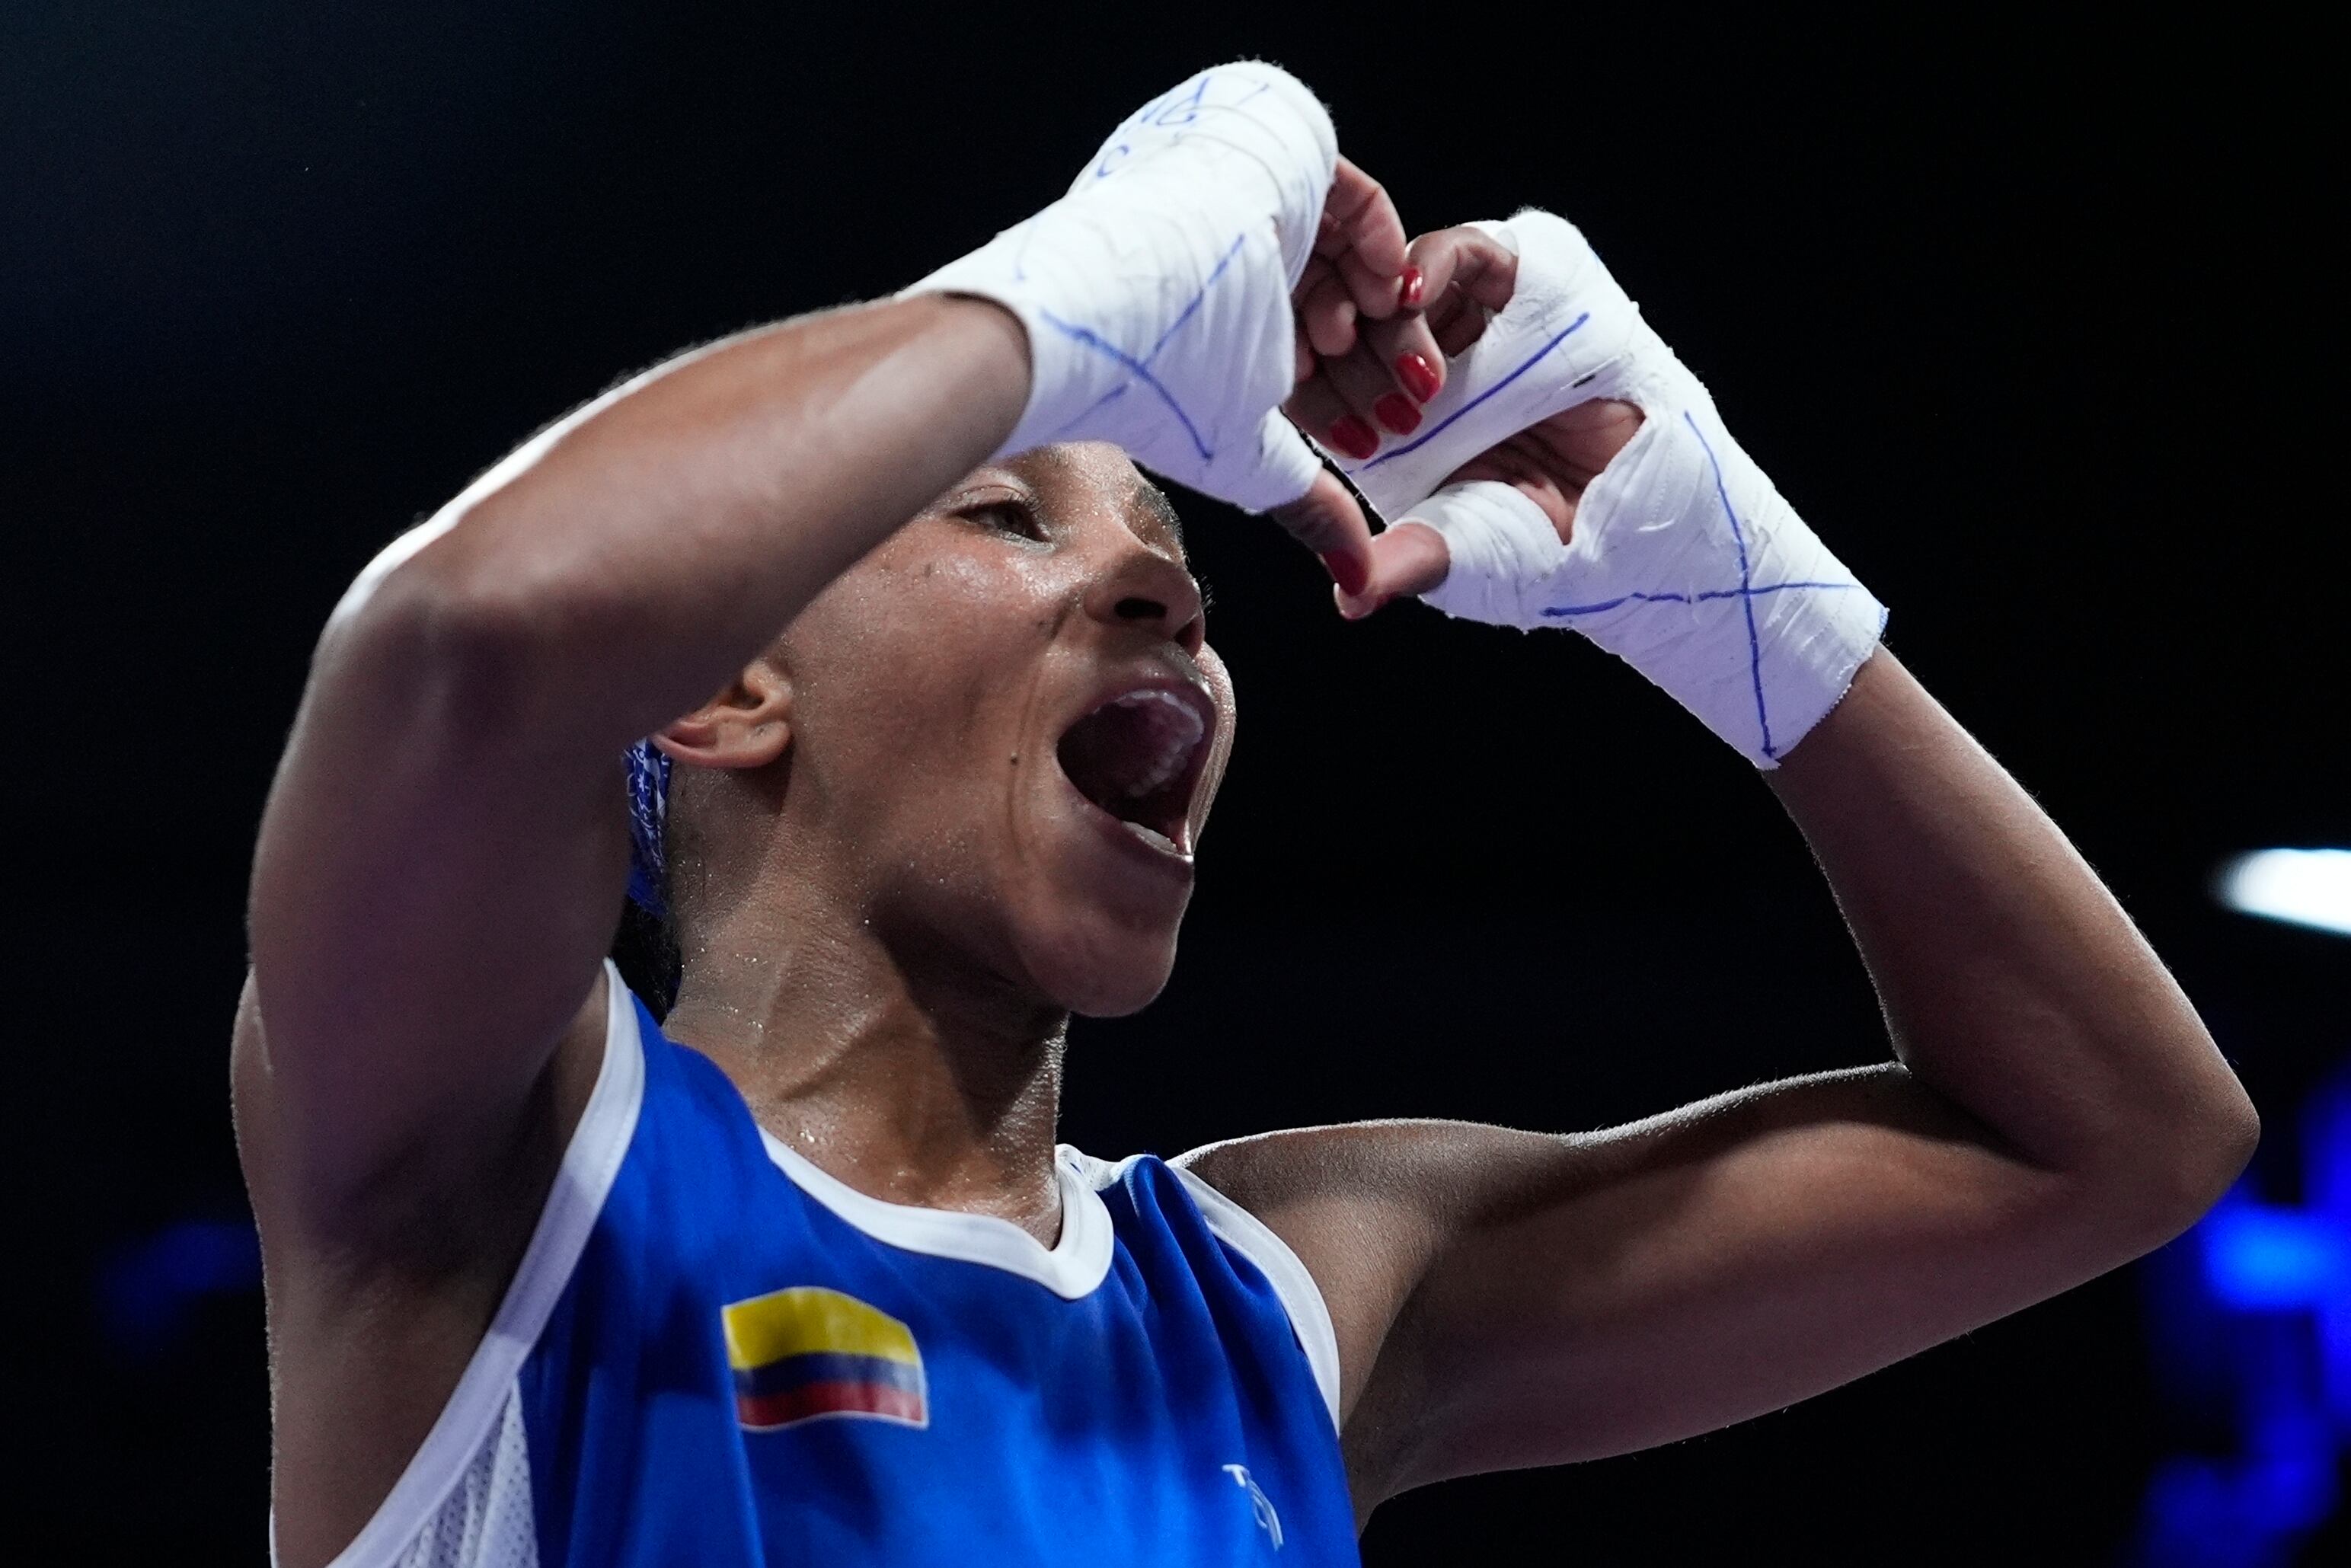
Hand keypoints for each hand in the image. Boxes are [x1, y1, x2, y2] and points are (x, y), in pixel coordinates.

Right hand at [908, 64, 1413, 595]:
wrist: (1101, 300)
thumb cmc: (1155, 379)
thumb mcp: (1248, 452)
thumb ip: (1308, 505)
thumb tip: (1360, 587)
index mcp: (1216, 321)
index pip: (1303, 360)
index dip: (1347, 406)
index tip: (1380, 444)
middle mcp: (1230, 261)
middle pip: (1334, 311)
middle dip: (1379, 371)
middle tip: (1412, 411)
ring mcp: (1249, 204)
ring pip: (1347, 264)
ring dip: (1382, 326)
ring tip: (1399, 369)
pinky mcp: (1272, 155)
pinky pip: (1353, 203)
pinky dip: (1378, 253)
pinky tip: (1386, 303)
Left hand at [1285, 222, 1643, 615]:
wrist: (1639, 512)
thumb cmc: (1545, 543)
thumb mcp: (1462, 552)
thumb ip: (1406, 561)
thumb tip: (1348, 600)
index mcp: (1382, 429)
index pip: (1318, 386)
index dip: (1299, 380)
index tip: (1289, 386)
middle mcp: (1414, 372)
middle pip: (1347, 325)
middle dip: (1331, 335)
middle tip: (1329, 346)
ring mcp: (1464, 328)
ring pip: (1394, 282)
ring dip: (1374, 302)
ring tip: (1370, 330)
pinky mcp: (1517, 288)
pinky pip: (1461, 253)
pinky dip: (1431, 264)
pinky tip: (1412, 295)